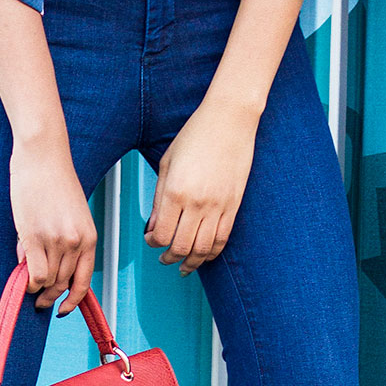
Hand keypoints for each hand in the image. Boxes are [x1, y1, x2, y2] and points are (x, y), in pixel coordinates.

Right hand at [10, 139, 97, 313]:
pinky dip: (27, 280)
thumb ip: (62, 242)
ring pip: (47, 280)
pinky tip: (22, 275)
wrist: (43, 155)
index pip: (83, 281)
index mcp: (89, 237)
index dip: (73, 300)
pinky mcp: (34, 237)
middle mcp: (76, 242)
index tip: (63, 309)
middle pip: (62, 283)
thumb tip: (42, 271)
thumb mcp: (69, 214)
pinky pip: (33, 273)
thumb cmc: (54, 180)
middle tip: (39, 301)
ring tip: (28, 281)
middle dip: (50, 296)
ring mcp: (56, 240)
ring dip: (36, 286)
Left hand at [144, 99, 257, 274]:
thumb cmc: (196, 135)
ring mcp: (218, 205)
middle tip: (164, 258)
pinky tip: (204, 254)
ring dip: (191, 262)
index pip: (162, 234)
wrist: (229, 121)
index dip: (154, 243)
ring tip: (183, 265)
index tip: (151, 240)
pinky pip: (223, 237)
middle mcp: (197, 202)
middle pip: (181, 246)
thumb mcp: (167, 163)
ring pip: (203, 248)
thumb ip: (160, 198)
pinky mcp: (234, 204)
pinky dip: (212, 251)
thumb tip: (154, 226)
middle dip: (170, 257)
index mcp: (175, 191)